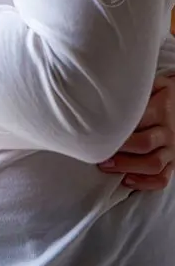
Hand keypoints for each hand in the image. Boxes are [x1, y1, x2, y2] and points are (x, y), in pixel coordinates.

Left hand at [97, 74, 173, 189]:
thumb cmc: (164, 93)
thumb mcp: (156, 83)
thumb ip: (137, 86)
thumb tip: (111, 83)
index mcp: (162, 109)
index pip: (138, 121)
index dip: (118, 128)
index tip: (98, 130)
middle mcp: (168, 131)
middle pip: (145, 144)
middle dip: (120, 150)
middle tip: (99, 151)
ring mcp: (172, 149)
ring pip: (153, 164)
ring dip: (128, 167)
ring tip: (106, 165)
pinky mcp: (173, 163)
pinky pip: (162, 178)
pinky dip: (145, 182)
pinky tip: (127, 180)